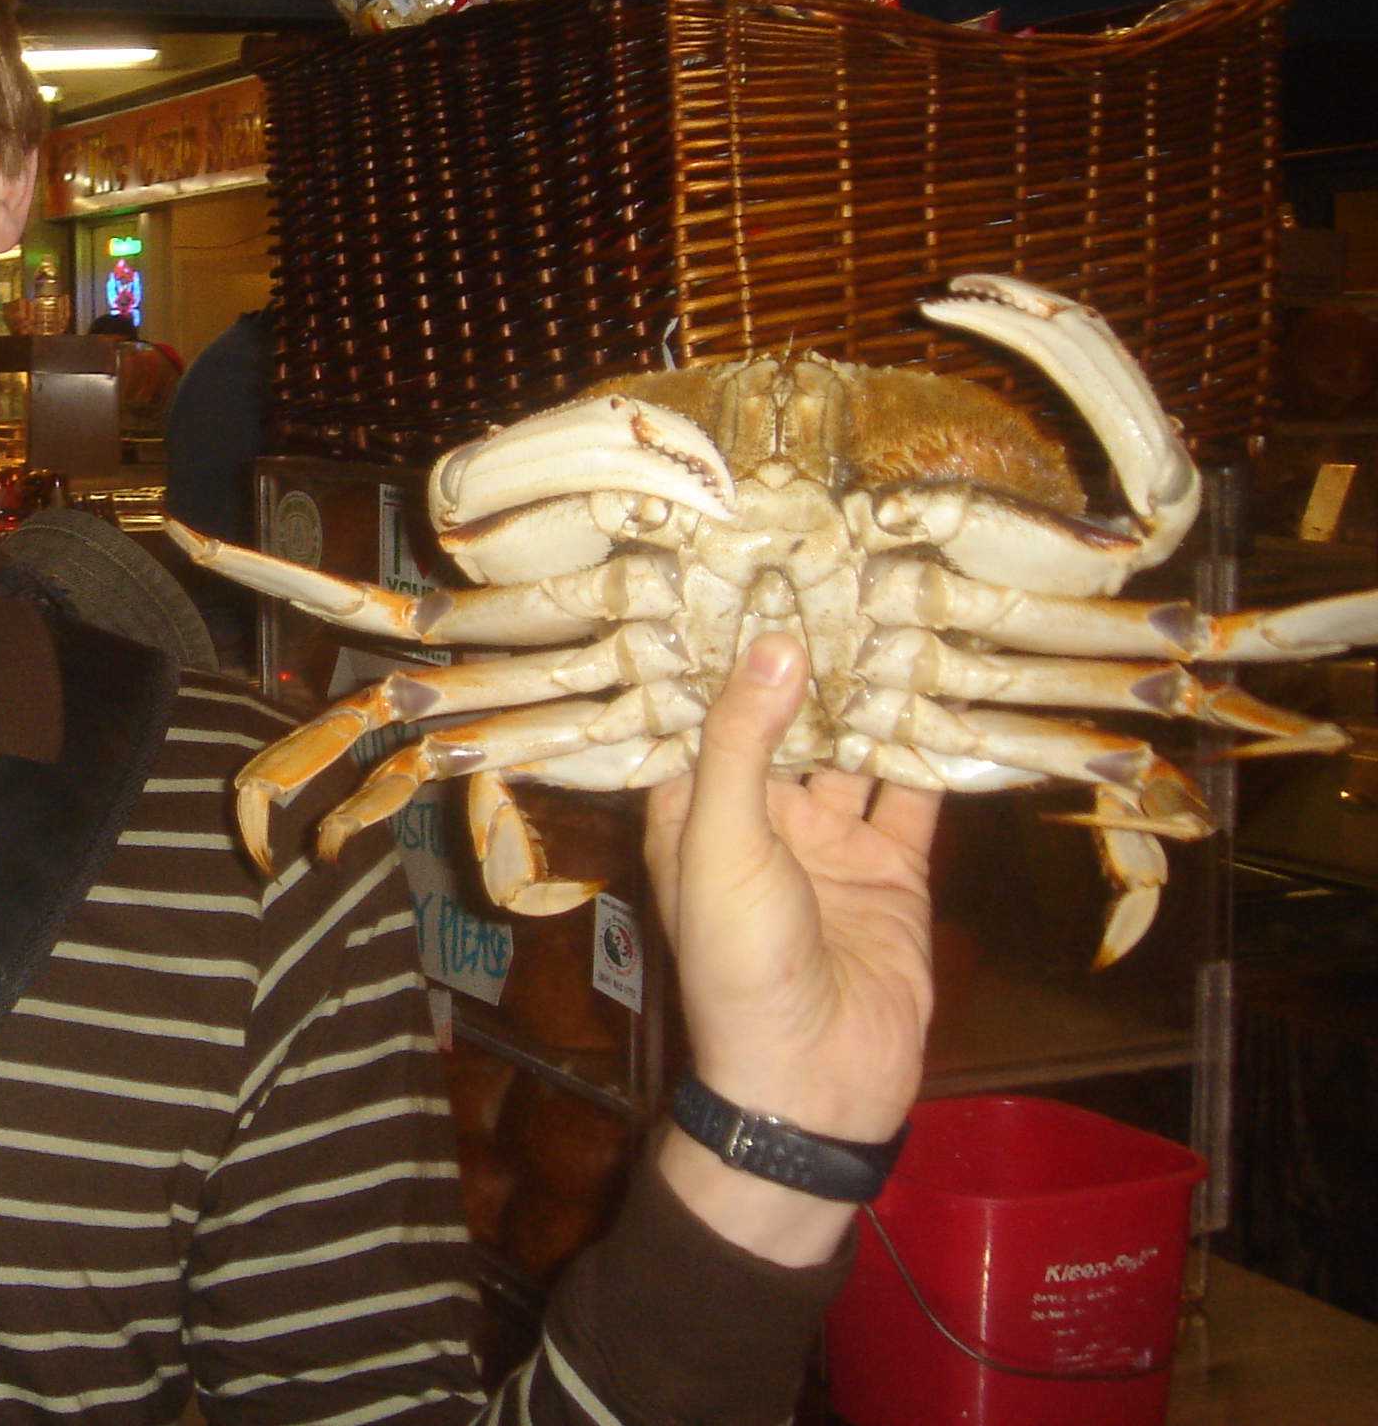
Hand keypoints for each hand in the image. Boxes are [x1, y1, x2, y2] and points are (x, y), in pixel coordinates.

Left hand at [642, 632, 939, 1263]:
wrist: (814, 1082)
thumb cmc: (739, 965)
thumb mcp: (722, 843)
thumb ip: (747, 744)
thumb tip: (776, 645)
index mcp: (694, 810)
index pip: (705, 713)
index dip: (724, 653)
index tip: (749, 573)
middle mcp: (760, 817)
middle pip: (787, 722)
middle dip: (812, 662)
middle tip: (846, 572)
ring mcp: (830, 843)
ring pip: (856, 750)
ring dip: (877, 697)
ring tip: (904, 611)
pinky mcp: (894, 871)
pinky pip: (916, 798)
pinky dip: (936, 752)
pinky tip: (958, 692)